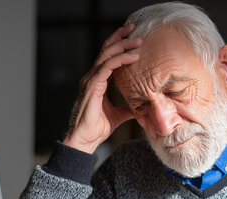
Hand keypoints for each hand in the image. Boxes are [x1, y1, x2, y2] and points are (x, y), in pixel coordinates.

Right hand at [63, 24, 142, 153]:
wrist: (85, 140)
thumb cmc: (97, 129)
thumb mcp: (118, 116)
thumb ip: (128, 108)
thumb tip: (141, 107)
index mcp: (97, 81)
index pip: (107, 57)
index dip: (118, 44)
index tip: (132, 37)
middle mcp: (92, 77)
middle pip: (106, 50)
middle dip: (120, 38)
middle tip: (135, 30)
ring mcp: (90, 81)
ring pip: (106, 55)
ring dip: (123, 46)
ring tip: (138, 41)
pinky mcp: (92, 86)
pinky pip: (106, 67)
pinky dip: (120, 60)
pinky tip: (133, 57)